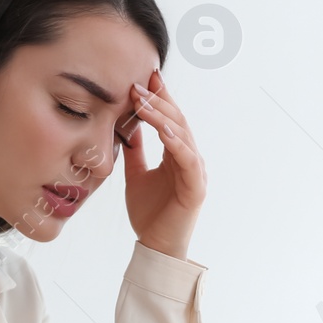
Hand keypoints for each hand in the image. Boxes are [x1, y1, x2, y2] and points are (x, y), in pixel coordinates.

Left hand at [122, 69, 205, 259]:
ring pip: (182, 134)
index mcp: (177, 154)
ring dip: (162, 116)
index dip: (160, 97)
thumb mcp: (135, 174)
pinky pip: (186, 158)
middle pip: (178, 120)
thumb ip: (135, 151)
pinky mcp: (196, 186)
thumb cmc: (149, 213)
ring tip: (144, 100)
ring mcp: (195, 171)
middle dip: (159, 100)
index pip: (170, 118)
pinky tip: (162, 129)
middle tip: (140, 82)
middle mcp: (189, 158)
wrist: (155, 245)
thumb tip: (126, 127)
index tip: (147, 76)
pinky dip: (175, 141)